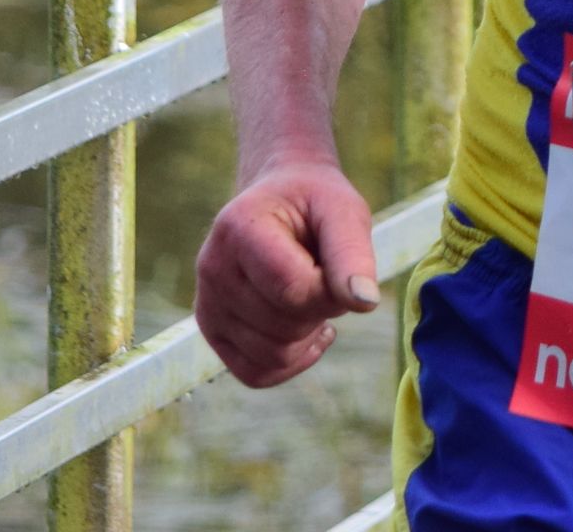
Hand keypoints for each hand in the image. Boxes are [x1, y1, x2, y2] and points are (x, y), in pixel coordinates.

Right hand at [192, 158, 381, 387]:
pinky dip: (291, 363)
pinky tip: (308, 331)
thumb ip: (353, 253)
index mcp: (239, 228)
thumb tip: (364, 302)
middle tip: (326, 275)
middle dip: (322, 309)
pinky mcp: (213, 330)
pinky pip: (256, 374)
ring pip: (273, 356)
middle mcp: (213, 267)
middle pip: (284, 326)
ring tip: (312, 294)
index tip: (342, 267)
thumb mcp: (343, 211)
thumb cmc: (316, 203)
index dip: (331, 292)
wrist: (281, 199)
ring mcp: (208, 302)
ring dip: (309, 334)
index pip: (291, 290)